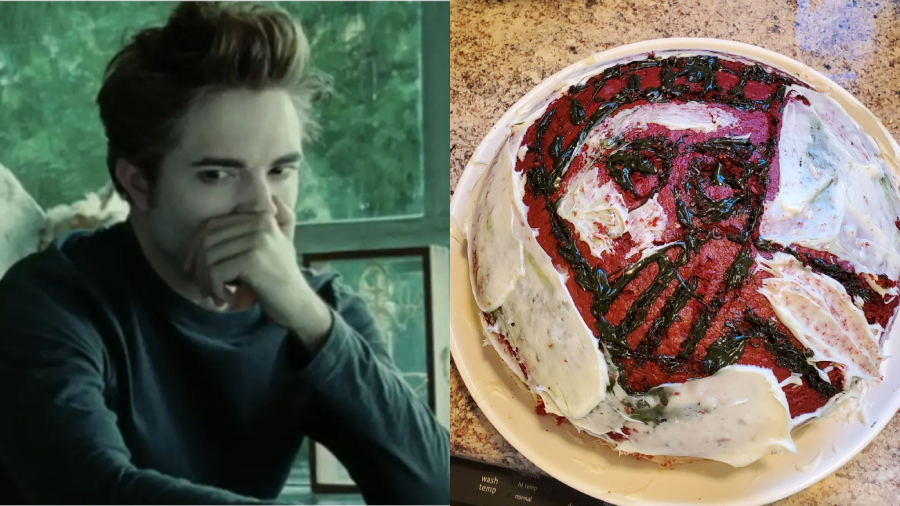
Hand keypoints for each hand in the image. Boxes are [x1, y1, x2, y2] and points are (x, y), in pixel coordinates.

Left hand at [183, 196, 332, 342]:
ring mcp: (257, 241)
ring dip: (206, 281)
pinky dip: (215, 289)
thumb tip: (274, 198)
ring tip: (215, 294)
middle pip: (207, 240)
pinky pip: (216, 272)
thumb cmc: (283, 276)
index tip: (197, 270)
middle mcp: (260, 223)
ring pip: (209, 257)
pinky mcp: (252, 260)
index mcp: (262, 217)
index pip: (212, 226)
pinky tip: (226, 298)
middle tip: (205, 287)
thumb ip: (280, 219)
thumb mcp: (283, 241)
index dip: (197, 249)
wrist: (297, 303)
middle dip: (199, 267)